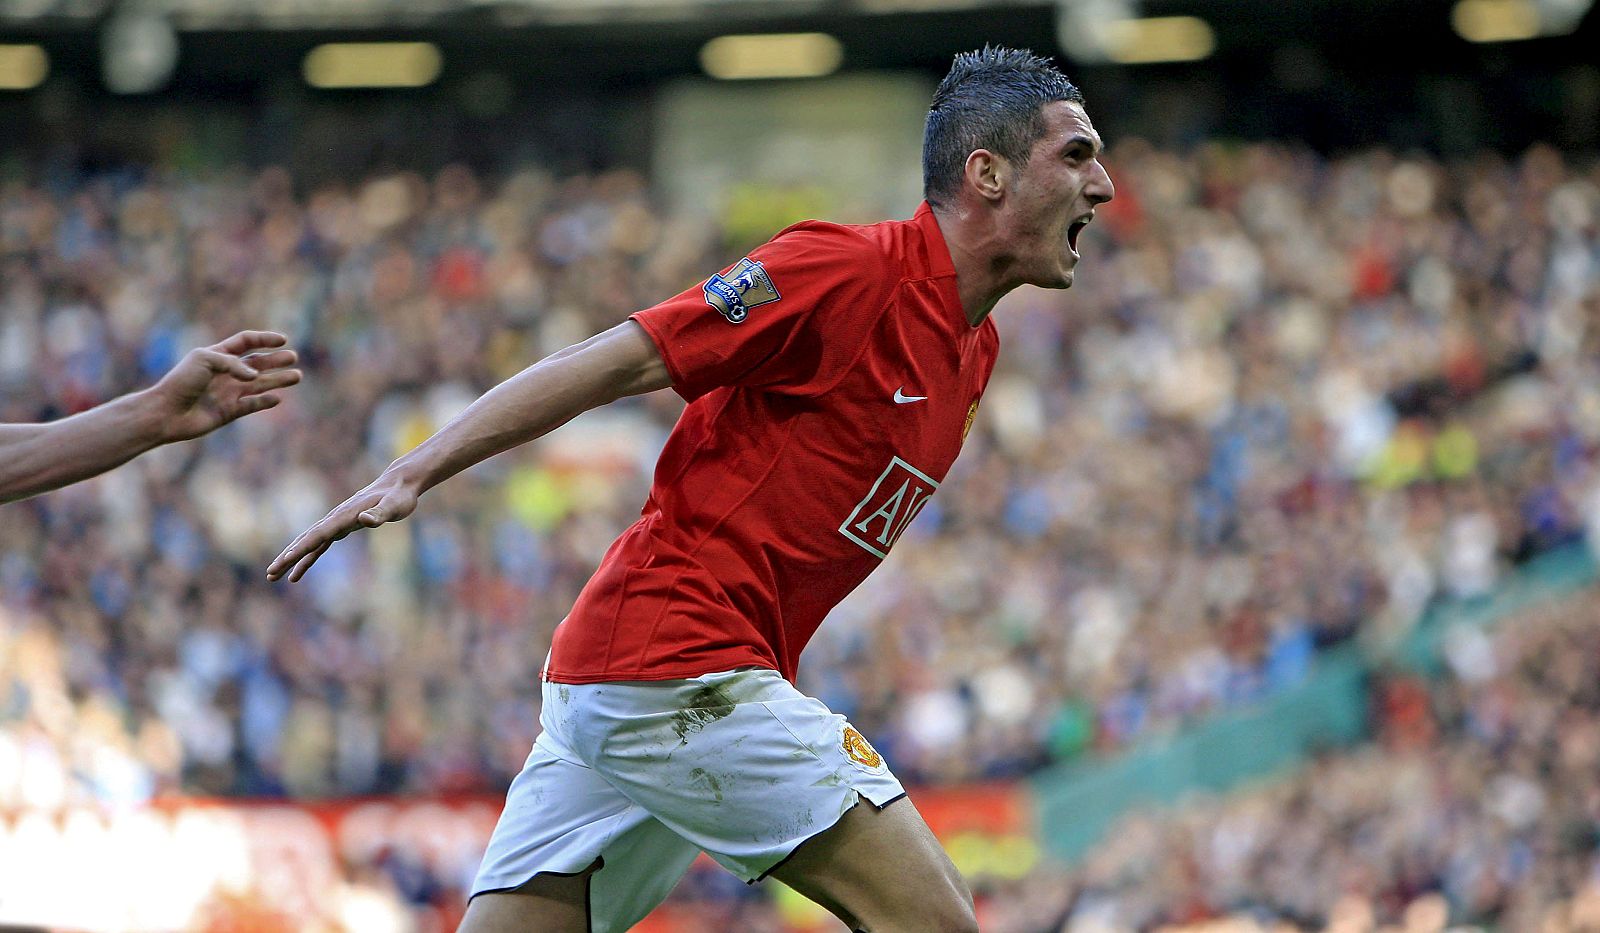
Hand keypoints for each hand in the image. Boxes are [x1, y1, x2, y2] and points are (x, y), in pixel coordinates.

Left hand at [146, 330, 301, 442]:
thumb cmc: (181, 381)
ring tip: (297, 376)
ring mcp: (228, 392)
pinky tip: (277, 398)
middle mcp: (226, 373)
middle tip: (293, 358)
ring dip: (278, 380)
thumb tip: (256, 377)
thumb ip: (233, 364)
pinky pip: (252, 405)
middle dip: (276, 360)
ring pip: (260, 384)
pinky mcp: (229, 411)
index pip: (246, 342)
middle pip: (257, 363)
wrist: (166, 412)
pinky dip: (265, 402)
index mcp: (217, 355)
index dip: (264, 339)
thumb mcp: (205, 360)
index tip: (283, 340)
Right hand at [266, 470, 420, 581]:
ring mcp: (337, 523)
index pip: (319, 534)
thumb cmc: (399, 496)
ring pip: (308, 543)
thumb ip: (379, 514)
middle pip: (306, 540)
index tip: (286, 558)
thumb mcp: (394, 506)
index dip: (303, 547)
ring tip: (273, 576)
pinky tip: (298, 573)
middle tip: (270, 574)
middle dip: (288, 557)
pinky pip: (319, 545)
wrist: (398, 483)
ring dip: (291, 559)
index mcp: (345, 515)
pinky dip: (307, 558)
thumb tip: (364, 520)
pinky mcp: (342, 527)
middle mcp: (335, 518)